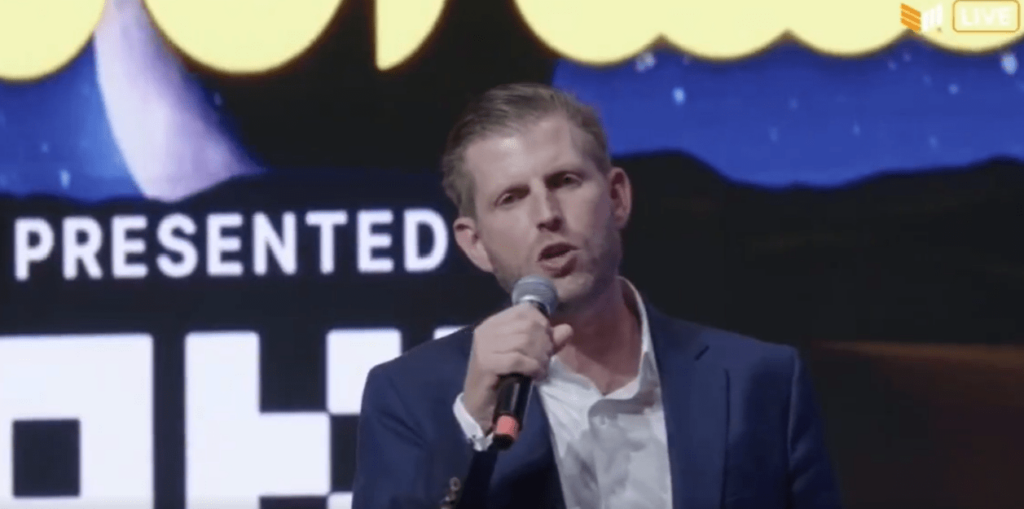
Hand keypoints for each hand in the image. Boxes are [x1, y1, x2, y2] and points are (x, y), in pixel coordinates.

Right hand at [462, 303, 572, 431]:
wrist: (482, 405)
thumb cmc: (504, 378)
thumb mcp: (530, 355)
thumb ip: (548, 341)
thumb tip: (567, 329)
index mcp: (494, 323)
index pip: (526, 310)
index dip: (542, 325)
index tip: (545, 344)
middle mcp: (487, 330)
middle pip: (529, 326)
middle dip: (544, 344)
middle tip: (543, 361)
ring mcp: (484, 345)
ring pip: (525, 342)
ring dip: (540, 358)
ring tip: (539, 370)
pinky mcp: (486, 363)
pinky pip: (519, 359)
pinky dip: (533, 368)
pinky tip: (535, 376)